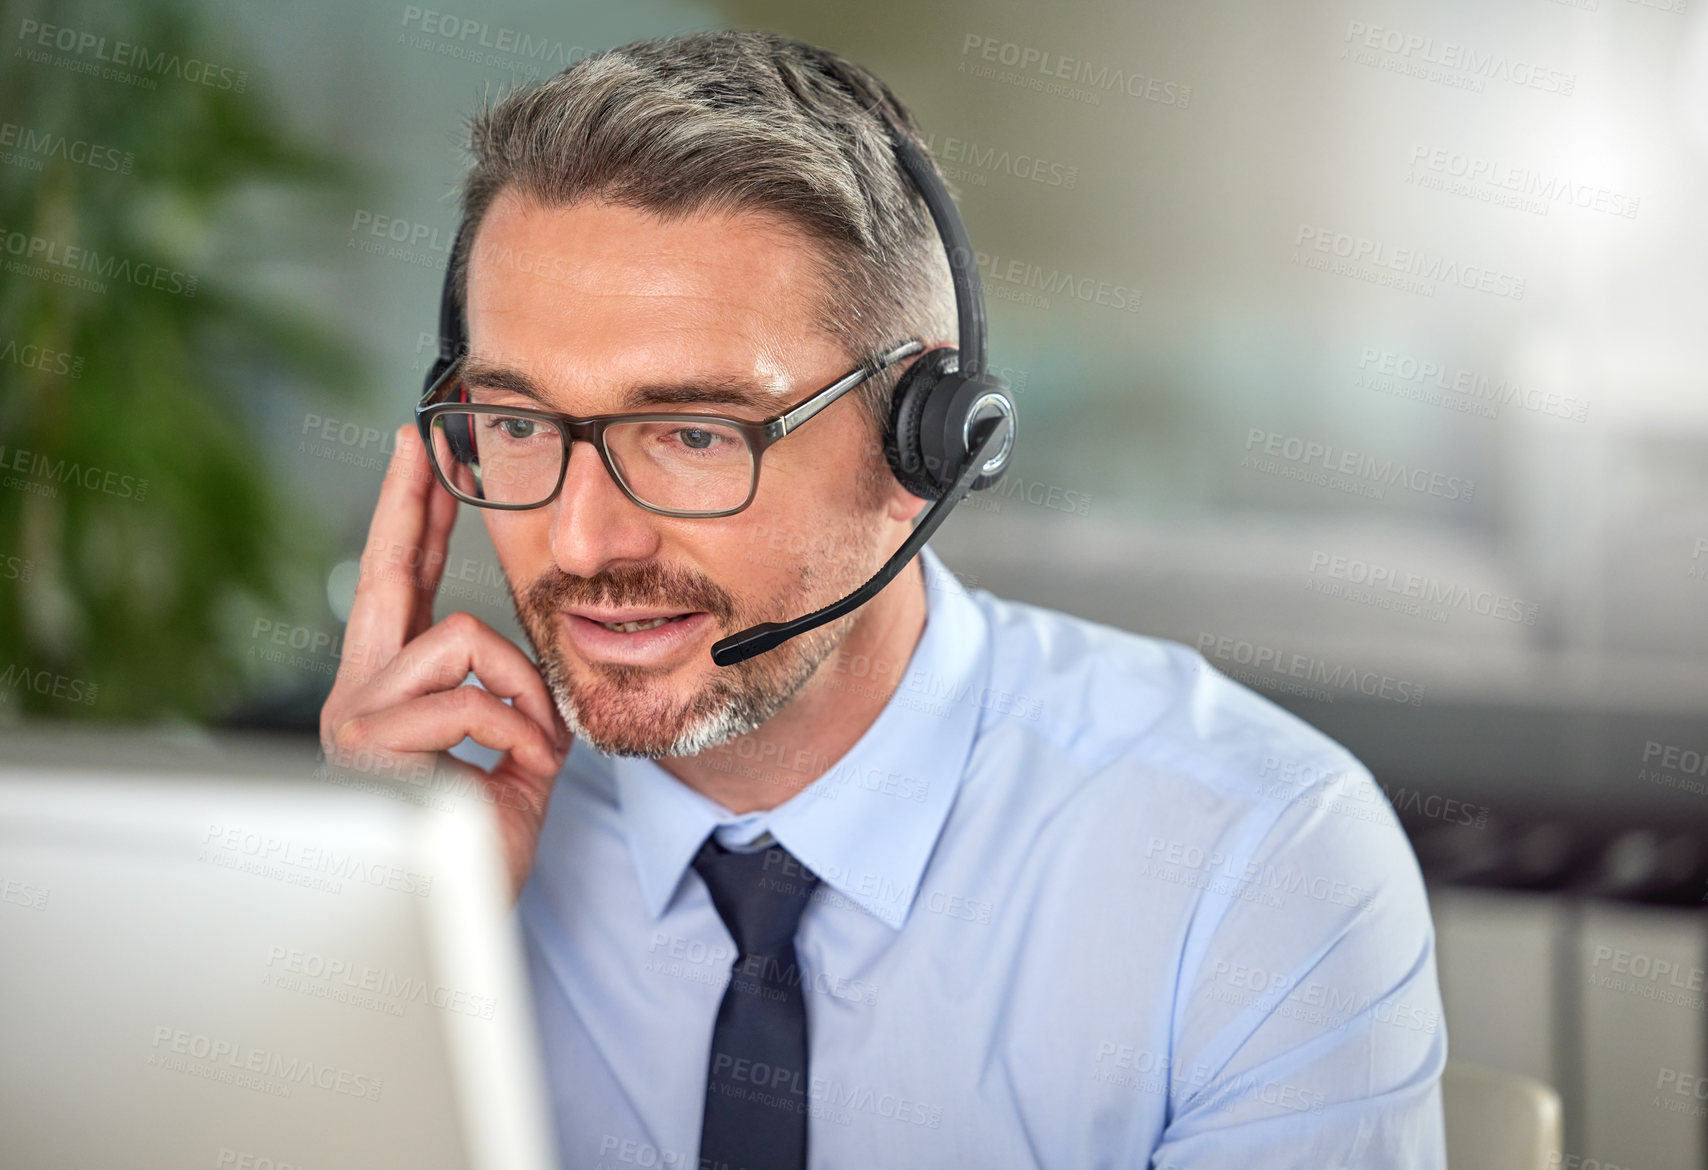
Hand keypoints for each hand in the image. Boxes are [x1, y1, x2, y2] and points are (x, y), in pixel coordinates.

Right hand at [320, 424, 570, 900]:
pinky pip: (470, 700)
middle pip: (386, 570)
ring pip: (462, 639)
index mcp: (399, 688)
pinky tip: (515, 772)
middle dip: (407, 499)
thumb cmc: (485, 840)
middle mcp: (363, 693)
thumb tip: (534, 660)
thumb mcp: (516, 754)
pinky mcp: (369, 746)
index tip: (421, 453)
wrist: (464, 911)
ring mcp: (358, 716)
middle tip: (421, 440)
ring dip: (523, 692)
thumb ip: (514, 700)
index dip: (413, 517)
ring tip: (533, 746)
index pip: (404, 584)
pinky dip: (517, 734)